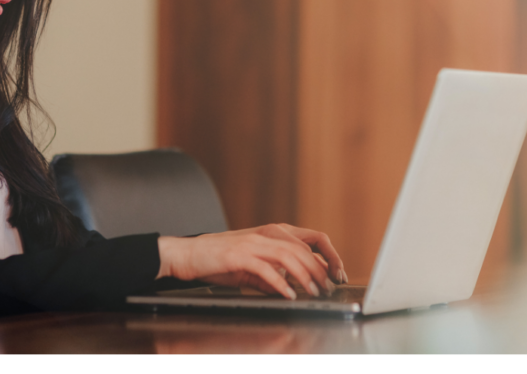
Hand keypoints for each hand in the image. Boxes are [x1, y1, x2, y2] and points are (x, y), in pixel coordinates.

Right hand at [156, 223, 347, 299]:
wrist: (189, 253)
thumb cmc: (221, 259)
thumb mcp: (254, 264)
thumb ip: (275, 272)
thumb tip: (296, 287)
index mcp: (274, 232)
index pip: (312, 238)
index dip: (329, 255)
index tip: (336, 274)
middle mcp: (266, 233)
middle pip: (304, 248)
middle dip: (320, 270)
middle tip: (328, 289)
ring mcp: (253, 243)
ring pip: (288, 255)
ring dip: (304, 276)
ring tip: (313, 293)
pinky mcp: (239, 255)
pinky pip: (266, 268)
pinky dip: (280, 283)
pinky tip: (288, 295)